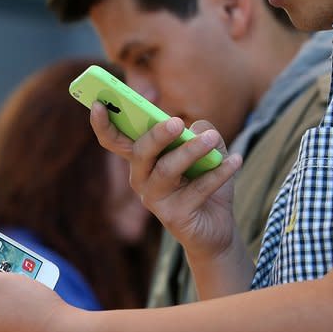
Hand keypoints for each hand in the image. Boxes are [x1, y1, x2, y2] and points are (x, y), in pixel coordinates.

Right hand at [90, 101, 242, 260]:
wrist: (216, 228)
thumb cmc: (204, 183)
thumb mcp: (205, 152)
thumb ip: (200, 132)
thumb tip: (199, 128)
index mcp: (142, 160)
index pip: (114, 141)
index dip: (102, 123)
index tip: (97, 103)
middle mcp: (141, 179)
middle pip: (141, 152)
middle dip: (157, 135)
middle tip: (177, 122)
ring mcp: (155, 200)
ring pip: (167, 170)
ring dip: (191, 151)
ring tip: (212, 138)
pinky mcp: (174, 217)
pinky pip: (196, 190)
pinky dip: (218, 173)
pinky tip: (235, 160)